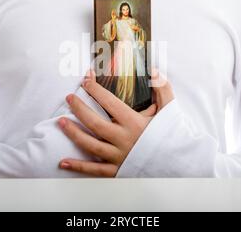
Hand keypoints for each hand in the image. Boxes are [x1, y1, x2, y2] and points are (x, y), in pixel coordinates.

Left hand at [58, 68, 173, 176]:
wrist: (179, 164)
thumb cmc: (173, 135)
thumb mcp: (170, 109)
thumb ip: (162, 88)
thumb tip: (153, 70)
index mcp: (134, 123)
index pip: (109, 103)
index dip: (95, 90)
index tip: (85, 80)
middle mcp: (123, 139)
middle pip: (94, 122)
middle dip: (79, 108)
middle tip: (69, 98)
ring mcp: (119, 156)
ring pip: (90, 144)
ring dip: (74, 133)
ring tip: (61, 122)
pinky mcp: (117, 171)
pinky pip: (95, 169)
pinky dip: (78, 166)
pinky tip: (63, 162)